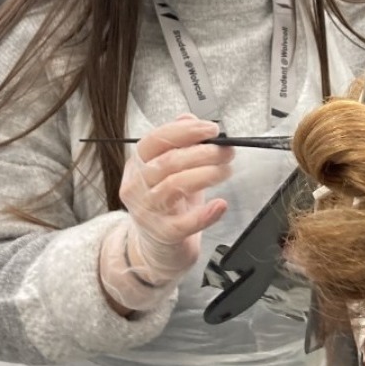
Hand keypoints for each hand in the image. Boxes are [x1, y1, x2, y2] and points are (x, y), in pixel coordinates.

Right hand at [99, 115, 232, 310]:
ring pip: (175, 186)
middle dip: (204, 152)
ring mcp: (147, 211)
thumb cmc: (168, 203)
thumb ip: (178, 142)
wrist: (157, 248)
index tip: (212, 129)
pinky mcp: (163, 235)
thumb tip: (189, 117)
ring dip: (207, 174)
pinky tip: (220, 205)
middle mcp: (137, 186)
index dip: (185, 131)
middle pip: (169, 162)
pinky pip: (184, 223)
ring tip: (227, 170)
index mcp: (137, 165)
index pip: (155, 140)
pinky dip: (205, 213)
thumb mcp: (170, 169)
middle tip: (227, 151)